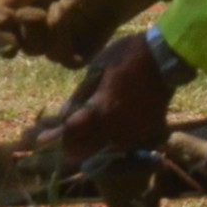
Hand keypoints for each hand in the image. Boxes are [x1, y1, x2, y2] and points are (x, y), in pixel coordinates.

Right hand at [0, 0, 173, 64]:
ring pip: (35, 51)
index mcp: (9, 9)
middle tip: (28, 14)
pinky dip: (65, 40)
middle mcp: (27, 29)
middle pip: (5, 47)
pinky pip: (64, 58)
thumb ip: (0, 1)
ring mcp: (53, 40)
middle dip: (12, 33)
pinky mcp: (79, 49)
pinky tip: (71, 17)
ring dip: (43, 30)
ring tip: (58, 6)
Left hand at [33, 28, 185, 162]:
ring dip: (86, 146)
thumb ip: (80, 96)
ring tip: (76, 137)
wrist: (167, 57)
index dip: (52, 138)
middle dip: (66, 147)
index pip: (69, 132)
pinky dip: (107, 141)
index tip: (39, 139)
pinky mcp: (145, 131)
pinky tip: (102, 133)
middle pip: (83, 149)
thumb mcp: (97, 69)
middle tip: (56, 139)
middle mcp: (116, 127)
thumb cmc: (128, 56)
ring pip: (102, 150)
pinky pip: (121, 143)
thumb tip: (63, 115)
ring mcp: (133, 132)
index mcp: (101, 110)